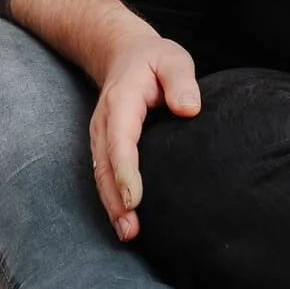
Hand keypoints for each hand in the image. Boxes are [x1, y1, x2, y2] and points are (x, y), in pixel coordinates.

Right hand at [89, 32, 200, 240]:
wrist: (123, 54)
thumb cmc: (153, 60)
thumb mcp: (172, 59)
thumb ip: (181, 80)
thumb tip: (188, 109)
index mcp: (121, 101)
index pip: (120, 140)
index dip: (125, 171)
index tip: (134, 198)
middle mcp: (105, 122)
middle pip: (105, 166)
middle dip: (115, 201)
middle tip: (131, 231)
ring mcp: (101, 136)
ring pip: (101, 175)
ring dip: (111, 206)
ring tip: (128, 234)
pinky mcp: (104, 146)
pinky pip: (104, 175)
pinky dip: (111, 199)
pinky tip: (124, 221)